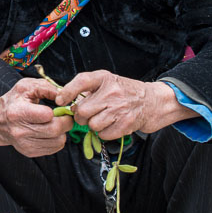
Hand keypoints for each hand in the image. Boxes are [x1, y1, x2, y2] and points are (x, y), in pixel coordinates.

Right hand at [0, 78, 73, 156]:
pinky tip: (50, 131)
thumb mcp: (26, 86)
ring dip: (63, 132)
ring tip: (57, 123)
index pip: (47, 115)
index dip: (56, 110)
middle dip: (66, 122)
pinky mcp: (29, 152)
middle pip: (55, 130)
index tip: (59, 107)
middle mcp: (20, 131)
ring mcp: (24, 144)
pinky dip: (57, 140)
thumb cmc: (14, 101)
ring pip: (58, 142)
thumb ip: (46, 87)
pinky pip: (54, 149)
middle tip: (66, 116)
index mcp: (18, 112)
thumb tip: (63, 96)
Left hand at [56, 71, 189, 139]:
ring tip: (102, 119)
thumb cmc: (124, 92)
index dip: (67, 92)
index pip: (81, 81)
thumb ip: (87, 90)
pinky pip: (103, 134)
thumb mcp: (106, 82)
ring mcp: (119, 108)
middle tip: (88, 115)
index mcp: (104, 78)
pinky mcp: (126, 123)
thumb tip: (68, 105)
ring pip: (92, 125)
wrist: (151, 101)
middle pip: (82, 111)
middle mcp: (111, 92)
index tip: (60, 100)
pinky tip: (111, 125)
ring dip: (93, 125)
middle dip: (81, 117)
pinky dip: (104, 133)